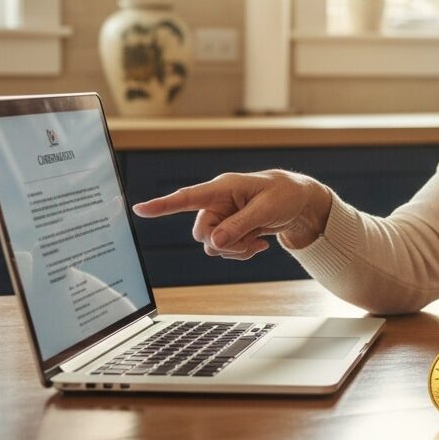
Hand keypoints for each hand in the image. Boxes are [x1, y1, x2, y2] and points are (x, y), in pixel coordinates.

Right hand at [131, 170, 332, 259]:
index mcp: (223, 188)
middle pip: (201, 232)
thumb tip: (214, 243)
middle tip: (250, 240)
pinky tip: (260, 245)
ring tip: (258, 241)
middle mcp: (217, 203)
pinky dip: (241, 252)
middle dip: (223, 243)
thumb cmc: (285, 195)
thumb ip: (239, 225)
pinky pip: (224, 249)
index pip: (187, 197)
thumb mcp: (266, 209)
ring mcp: (223, 217)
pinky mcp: (230, 229)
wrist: (299, 201)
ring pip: (212, 245)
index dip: (163, 205)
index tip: (139, 210)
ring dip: (235, 250)